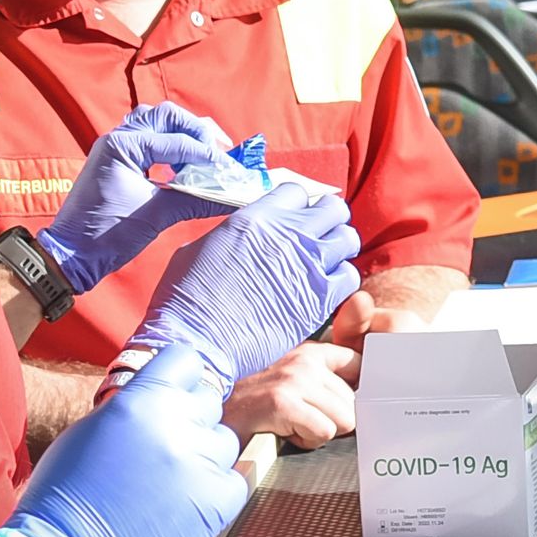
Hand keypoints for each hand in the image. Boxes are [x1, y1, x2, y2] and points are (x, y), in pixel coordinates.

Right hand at [2, 346, 253, 536]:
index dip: (180, 380)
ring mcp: (198, 464)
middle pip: (209, 402)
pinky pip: (237, 480)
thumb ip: (135, 407)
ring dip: (205, 456)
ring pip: (226, 441)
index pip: (187, 361)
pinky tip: (187, 501)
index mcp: (140, 398)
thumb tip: (162, 400)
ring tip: (171, 482)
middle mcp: (175, 424)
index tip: (175, 396)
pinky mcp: (215, 503)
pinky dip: (217, 489)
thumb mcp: (93, 429)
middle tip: (167, 448)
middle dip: (191, 420)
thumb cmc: (66, 496)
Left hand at [38, 103, 251, 291]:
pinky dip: (167, 145)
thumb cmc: (106, 235)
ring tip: (203, 153)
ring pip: (153, 122)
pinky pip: (145, 139)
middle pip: (166, 116)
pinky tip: (181, 164)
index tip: (230, 168)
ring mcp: (113, 147)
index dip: (207, 154)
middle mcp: (116, 139)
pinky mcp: (114, 161)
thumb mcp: (155, 216)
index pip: (176, 140)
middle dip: (196, 130)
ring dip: (180, 133)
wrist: (71, 255)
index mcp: (123, 146)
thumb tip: (232, 197)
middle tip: (219, 150)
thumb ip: (195, 200)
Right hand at [123, 181, 359, 390]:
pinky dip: (341, 280)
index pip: (297, 193)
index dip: (295, 206)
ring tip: (322, 263)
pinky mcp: (318, 300)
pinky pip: (350, 277)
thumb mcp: (200, 247)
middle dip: (326, 221)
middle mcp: (287, 235)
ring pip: (348, 239)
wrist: (197, 342)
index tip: (292, 220)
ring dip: (337, 248)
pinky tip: (323, 289)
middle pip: (333, 210)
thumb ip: (233, 232)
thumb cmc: (186, 299)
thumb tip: (246, 232)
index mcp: (256, 217)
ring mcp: (307, 267)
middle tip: (315, 238)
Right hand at [221, 341, 358, 447]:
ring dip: (320, 432)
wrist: (218, 414)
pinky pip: (324, 432)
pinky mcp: (284, 403)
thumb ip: (326, 384)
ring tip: (293, 425)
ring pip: (344, 420)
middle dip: (331, 420)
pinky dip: (307, 441)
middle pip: (353, 403)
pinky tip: (286, 432)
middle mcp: (304, 362)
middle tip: (301, 419)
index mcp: (309, 352)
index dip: (358, 390)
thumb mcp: (294, 383)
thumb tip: (363, 401)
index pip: (358, 364)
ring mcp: (294, 381)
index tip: (343, 404)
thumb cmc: (258, 406)